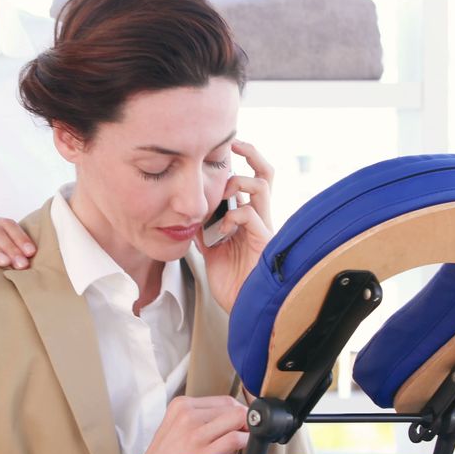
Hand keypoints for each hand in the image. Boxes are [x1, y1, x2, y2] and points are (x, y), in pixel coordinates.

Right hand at [79, 396, 248, 453]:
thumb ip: (200, 417)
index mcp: (180, 405)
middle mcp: (187, 415)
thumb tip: (233, 415)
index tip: (242, 421)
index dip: (237, 410)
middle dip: (244, 419)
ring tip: (245, 439)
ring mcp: (194, 434)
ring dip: (247, 429)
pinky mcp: (201, 453)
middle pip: (231, 406)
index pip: (223, 399)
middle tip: (247, 431)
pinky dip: (246, 441)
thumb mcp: (176, 426)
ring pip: (236, 418)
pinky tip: (244, 447)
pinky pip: (234, 439)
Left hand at [196, 139, 275, 312]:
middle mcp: (260, 218)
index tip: (220, 150)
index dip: (238, 163)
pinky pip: (250, 213)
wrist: (246, 310)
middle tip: (233, 143)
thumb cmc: (233, 285)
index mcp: (248, 219)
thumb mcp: (211, 252)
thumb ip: (204, 231)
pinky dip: (232, 216)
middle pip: (265, 173)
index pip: (250, 180)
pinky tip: (221, 231)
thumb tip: (188, 215)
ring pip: (261, 185)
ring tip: (222, 192)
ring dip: (237, 182)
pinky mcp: (265, 240)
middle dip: (251, 152)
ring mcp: (264, 227)